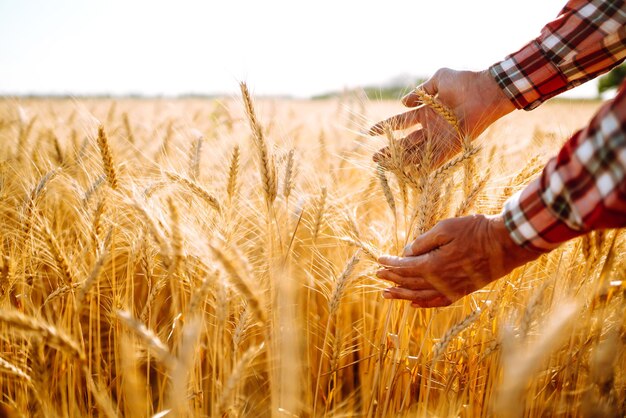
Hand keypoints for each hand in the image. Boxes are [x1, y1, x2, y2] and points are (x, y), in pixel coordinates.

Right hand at [369, 68, 514, 166]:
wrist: (486, 91)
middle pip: (405, 142)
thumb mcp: (439, 79)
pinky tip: (411, 175)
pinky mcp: (452, 146)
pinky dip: (424, 168)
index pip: (401, 121)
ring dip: (402, 160)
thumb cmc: (464, 82)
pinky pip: (436, 160)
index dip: (386, 127)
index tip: (371, 132)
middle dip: (390, 150)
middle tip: (375, 158)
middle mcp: (431, 127)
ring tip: (386, 167)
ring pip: (416, 152)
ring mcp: (440, 138)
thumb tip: (404, 102)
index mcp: (426, 112)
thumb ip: (421, 90)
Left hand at [376, 214, 539, 307]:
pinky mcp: (461, 292)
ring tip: (387, 294)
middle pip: (409, 282)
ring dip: (402, 295)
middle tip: (378, 276)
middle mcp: (439, 282)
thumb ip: (423, 242)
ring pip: (420, 296)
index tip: (379, 260)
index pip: (405, 267)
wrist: (505, 244)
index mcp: (433, 265)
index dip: (390, 264)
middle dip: (392, 278)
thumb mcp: (445, 228)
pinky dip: (424, 304)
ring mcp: (451, 289)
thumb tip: (407, 252)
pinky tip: (414, 304)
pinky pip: (438, 302)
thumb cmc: (475, 231)